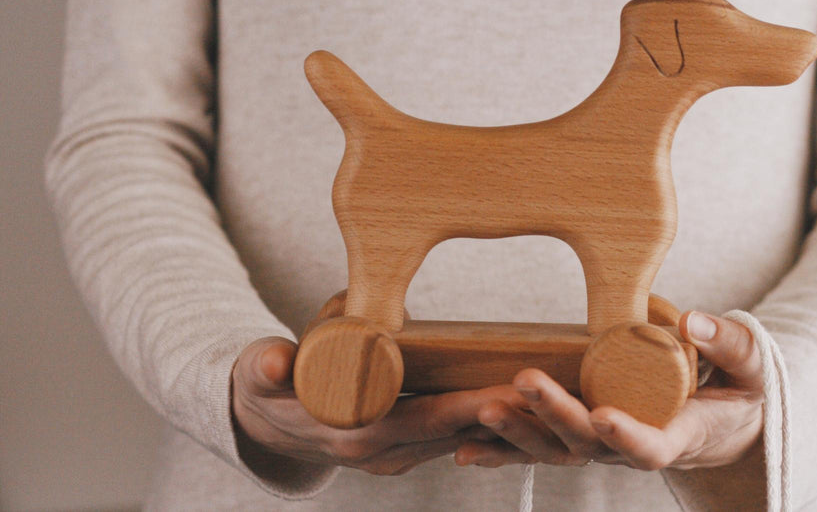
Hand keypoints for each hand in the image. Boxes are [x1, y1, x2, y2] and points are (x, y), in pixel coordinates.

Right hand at [231, 337, 525, 475]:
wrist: (261, 422)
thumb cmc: (266, 388)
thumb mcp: (259, 375)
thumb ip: (265, 367)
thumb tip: (268, 363)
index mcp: (356, 433)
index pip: (427, 419)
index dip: (470, 404)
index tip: (513, 389)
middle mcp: (382, 452)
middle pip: (457, 430)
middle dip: (506, 413)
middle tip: (555, 388)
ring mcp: (394, 455)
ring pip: (460, 437)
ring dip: (503, 421)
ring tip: (550, 393)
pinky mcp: (402, 448)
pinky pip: (450, 437)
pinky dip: (484, 424)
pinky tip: (518, 405)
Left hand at [454, 311, 763, 470]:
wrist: (727, 423)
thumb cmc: (740, 393)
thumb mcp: (751, 369)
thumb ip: (728, 345)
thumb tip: (695, 318)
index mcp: (679, 436)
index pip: (650, 446)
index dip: (627, 435)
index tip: (603, 415)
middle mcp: (633, 446)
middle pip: (589, 444)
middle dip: (555, 416)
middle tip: (523, 384)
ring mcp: (604, 445)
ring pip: (557, 449)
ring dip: (518, 433)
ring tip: (481, 410)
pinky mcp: (584, 438)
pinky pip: (542, 450)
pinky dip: (505, 451)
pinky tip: (466, 447)